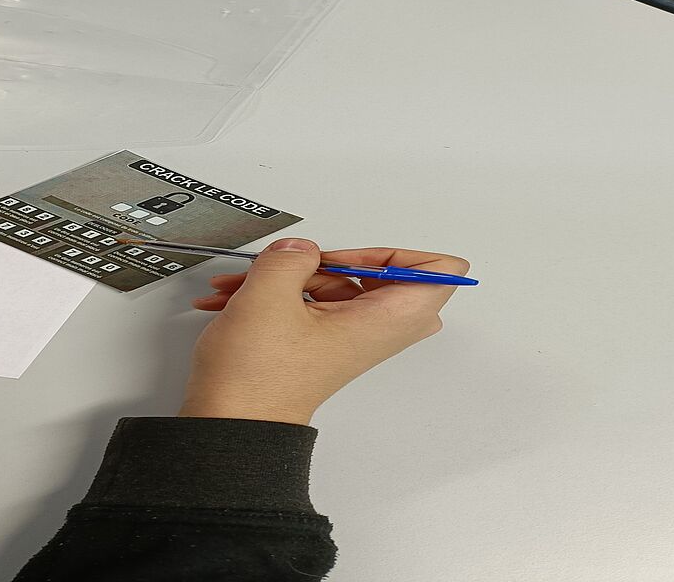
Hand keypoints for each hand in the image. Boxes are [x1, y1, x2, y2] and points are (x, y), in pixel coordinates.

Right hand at [178, 238, 469, 425]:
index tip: (352, 258)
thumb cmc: (257, 380)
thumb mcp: (269, 294)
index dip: (396, 253)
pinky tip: (236, 295)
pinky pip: (312, 303)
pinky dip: (277, 294)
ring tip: (246, 281)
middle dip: (334, 261)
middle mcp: (375, 331)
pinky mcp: (321, 344)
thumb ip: (291, 255)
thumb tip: (299, 249)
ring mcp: (348, 338)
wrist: (230, 425)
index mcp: (385, 320)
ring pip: (335, 286)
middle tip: (307, 267)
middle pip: (382, 274)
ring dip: (287, 276)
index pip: (442, 273)